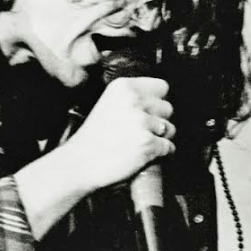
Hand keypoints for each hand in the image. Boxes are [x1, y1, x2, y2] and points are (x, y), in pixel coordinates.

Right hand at [65, 76, 175, 193]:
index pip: (162, 86)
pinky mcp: (148, 143)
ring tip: (140, 143)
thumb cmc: (93, 138)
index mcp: (123, 87)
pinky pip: (169, 147)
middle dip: (159, 121)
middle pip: (168, 108)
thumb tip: (160, 101)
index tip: (149, 112)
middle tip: (141, 131)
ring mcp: (142, 122)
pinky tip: (143, 154)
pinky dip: (160, 153)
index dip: (157, 101)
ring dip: (160, 138)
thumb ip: (132, 97)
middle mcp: (134, 100)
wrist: (79, 163)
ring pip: (170, 129)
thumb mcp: (108, 103)